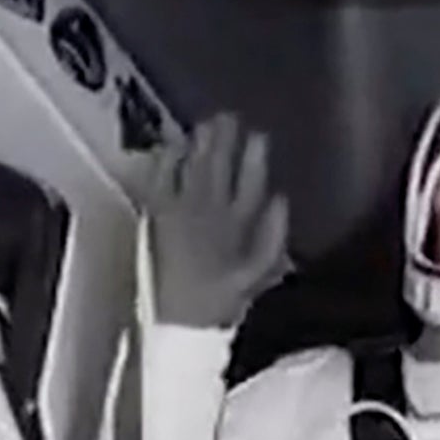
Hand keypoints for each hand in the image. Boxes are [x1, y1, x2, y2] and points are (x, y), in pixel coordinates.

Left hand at [144, 114, 291, 329]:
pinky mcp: (158, 216)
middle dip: (225, 141)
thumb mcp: (259, 271)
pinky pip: (162, 180)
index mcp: (240, 225)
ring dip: (200, 145)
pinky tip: (170, 147)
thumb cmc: (222, 301)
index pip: (251, 184)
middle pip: (221, 168)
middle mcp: (213, 211)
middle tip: (227, 117)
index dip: (254, 160)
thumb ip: (273, 235)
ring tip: (204, 125)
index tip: (259, 136)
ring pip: (195, 168)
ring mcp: (183, 211)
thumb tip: (281, 198)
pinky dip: (167, 162)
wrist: (183, 322)